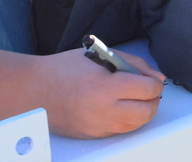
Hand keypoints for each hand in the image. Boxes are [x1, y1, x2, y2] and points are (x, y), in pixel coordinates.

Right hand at [36, 48, 164, 138]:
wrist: (34, 90)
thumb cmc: (66, 68)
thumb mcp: (102, 55)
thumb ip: (134, 64)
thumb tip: (157, 78)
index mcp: (106, 87)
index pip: (147, 90)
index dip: (156, 83)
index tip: (153, 80)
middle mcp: (104, 110)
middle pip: (146, 112)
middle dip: (154, 100)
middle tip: (149, 91)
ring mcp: (98, 126)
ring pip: (135, 125)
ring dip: (142, 112)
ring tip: (135, 98)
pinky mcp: (92, 136)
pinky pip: (119, 131)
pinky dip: (126, 120)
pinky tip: (120, 107)